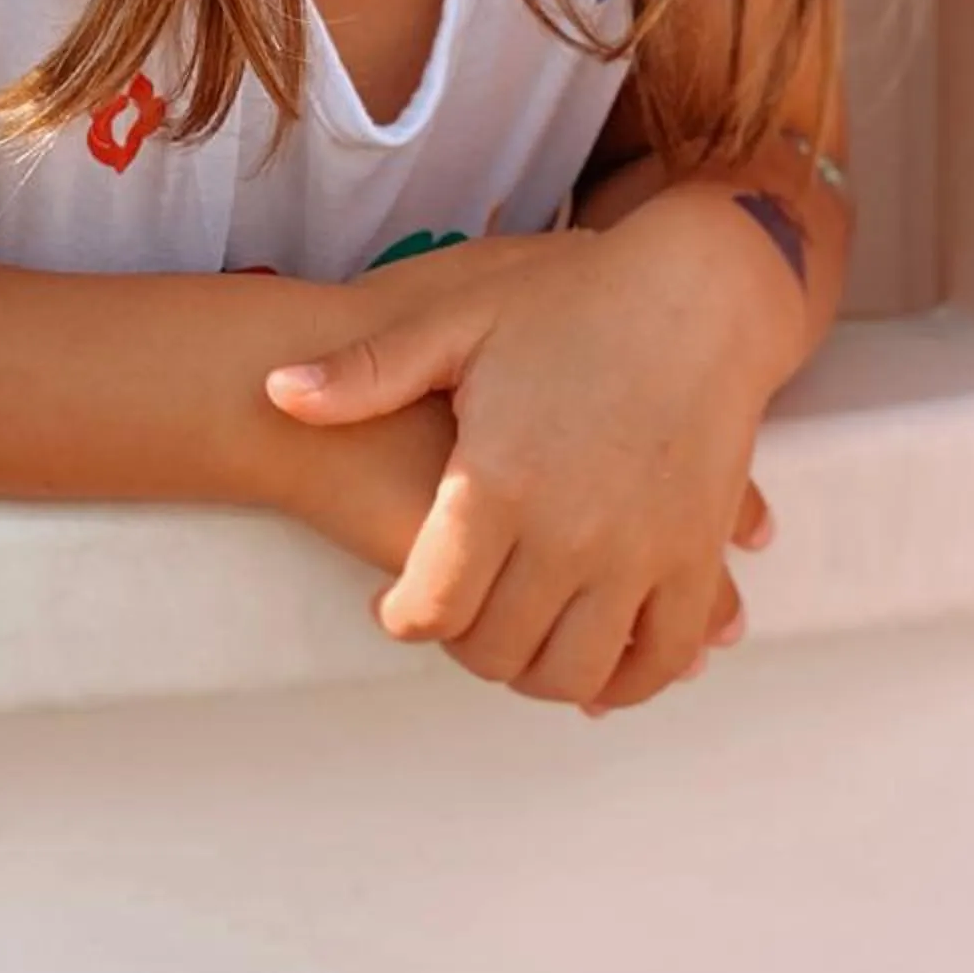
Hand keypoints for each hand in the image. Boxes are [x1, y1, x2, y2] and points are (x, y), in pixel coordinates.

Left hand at [266, 193, 795, 710]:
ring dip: (535, 673)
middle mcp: (567, 533)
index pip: (430, 607)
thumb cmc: (572, 300)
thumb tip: (276, 393)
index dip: (403, 618)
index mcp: (496, 481)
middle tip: (456, 617)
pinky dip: (623, 679)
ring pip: (572, 672)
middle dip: (464, 645)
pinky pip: (657, 659)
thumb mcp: (459, 320)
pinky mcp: (695, 559)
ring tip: (517, 636)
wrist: (697, 293)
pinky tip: (593, 657)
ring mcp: (639, 553)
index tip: (399, 606)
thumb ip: (367, 372)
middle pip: (496, 650)